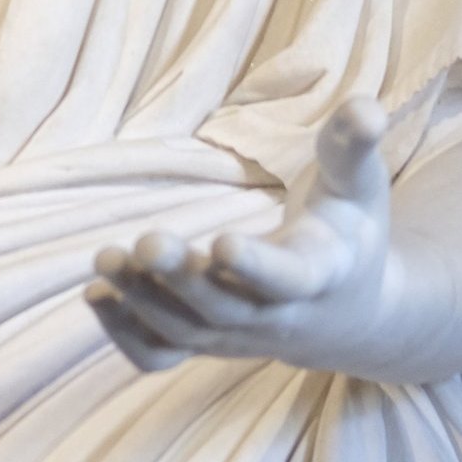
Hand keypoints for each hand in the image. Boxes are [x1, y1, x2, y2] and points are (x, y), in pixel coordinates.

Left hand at [86, 98, 397, 377]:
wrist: (349, 312)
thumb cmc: (348, 232)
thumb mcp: (360, 187)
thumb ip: (354, 146)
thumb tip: (365, 106)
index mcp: (321, 274)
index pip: (290, 278)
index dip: (257, 267)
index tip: (222, 241)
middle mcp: (277, 317)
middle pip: (224, 309)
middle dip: (181, 278)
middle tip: (144, 240)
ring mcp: (237, 338)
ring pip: (185, 331)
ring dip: (142, 299)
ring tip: (105, 258)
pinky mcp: (205, 344)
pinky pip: (160, 354)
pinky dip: (124, 334)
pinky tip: (96, 294)